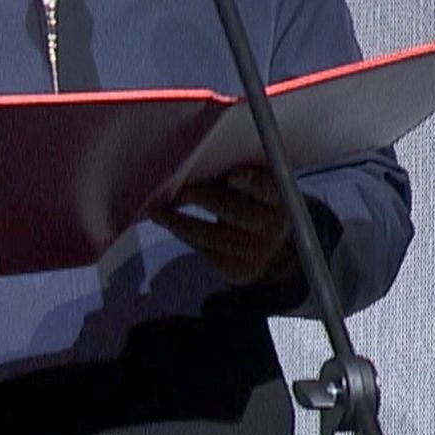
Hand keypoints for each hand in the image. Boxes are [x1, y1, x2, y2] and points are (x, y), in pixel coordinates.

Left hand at [151, 166, 296, 286]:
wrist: (275, 252)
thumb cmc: (256, 206)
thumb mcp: (257, 190)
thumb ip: (237, 178)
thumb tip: (193, 164)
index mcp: (278, 198)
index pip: (267, 189)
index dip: (251, 182)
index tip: (232, 176)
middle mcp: (271, 226)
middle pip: (236, 212)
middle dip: (205, 198)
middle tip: (180, 191)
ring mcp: (255, 251)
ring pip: (211, 235)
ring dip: (178, 221)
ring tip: (156, 210)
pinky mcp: (237, 270)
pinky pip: (204, 249)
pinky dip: (183, 233)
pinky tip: (168, 222)